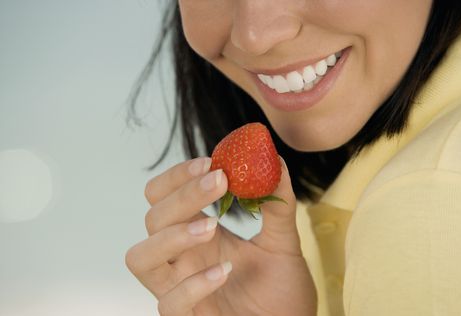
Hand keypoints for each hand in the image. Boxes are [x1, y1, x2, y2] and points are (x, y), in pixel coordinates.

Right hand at [125, 156, 316, 315]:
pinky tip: (225, 271)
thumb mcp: (282, 242)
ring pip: (141, 258)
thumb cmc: (281, 291)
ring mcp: (180, 289)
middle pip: (153, 218)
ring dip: (172, 236)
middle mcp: (182, 258)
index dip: (178, 176)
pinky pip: (169, 303)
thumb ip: (278, 206)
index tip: (211, 162)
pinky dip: (192, 284)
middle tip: (219, 181)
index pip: (164, 196)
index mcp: (197, 233)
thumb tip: (276, 162)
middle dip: (182, 195)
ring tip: (212, 226)